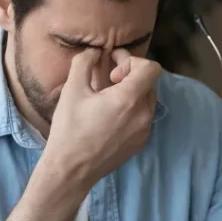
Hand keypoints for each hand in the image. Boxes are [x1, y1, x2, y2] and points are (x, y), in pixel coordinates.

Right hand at [41, 48, 159, 192]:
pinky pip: (144, 117)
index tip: (112, 71)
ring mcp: (144, 130)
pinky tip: (110, 116)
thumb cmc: (70, 128)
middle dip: (131, 75)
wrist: (71, 169)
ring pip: (148, 100)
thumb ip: (85, 62)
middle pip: (149, 82)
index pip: (151, 68)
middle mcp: (143, 114)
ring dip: (132, 92)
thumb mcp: (72, 90)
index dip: (132, 61)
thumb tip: (95, 51)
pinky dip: (132, 109)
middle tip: (108, 77)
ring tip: (109, 97)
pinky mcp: (140, 143)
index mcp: (129, 99)